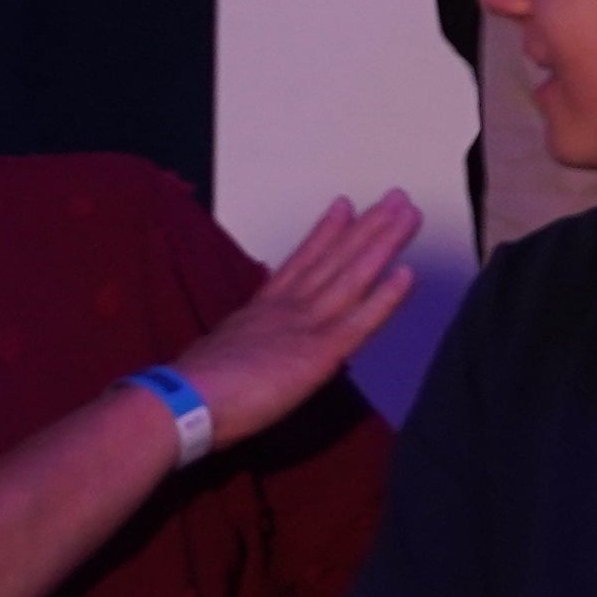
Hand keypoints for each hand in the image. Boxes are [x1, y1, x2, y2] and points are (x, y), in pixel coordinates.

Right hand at [168, 193, 421, 442]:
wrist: (188, 399)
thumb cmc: (196, 386)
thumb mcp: (221, 352)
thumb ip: (243, 344)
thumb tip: (245, 350)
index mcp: (263, 308)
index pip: (301, 261)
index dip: (326, 232)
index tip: (345, 205)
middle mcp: (288, 306)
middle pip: (335, 257)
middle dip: (367, 226)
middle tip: (395, 197)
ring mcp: (306, 324)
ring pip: (353, 275)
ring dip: (383, 243)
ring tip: (407, 213)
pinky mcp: (321, 351)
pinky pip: (361, 320)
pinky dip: (386, 296)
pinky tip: (408, 273)